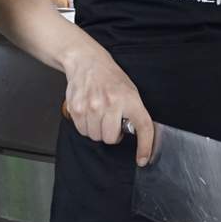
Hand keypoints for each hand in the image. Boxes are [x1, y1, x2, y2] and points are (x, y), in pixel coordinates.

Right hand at [62, 44, 154, 165]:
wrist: (86, 62)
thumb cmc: (110, 77)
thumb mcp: (130, 90)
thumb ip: (133, 112)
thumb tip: (138, 134)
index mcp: (129, 99)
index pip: (142, 127)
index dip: (144, 146)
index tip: (142, 159)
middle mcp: (110, 103)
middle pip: (110, 139)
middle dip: (111, 134)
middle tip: (111, 121)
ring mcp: (91, 106)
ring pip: (95, 137)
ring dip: (97, 130)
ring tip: (99, 114)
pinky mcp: (76, 109)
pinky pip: (82, 131)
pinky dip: (86, 126)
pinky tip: (89, 113)